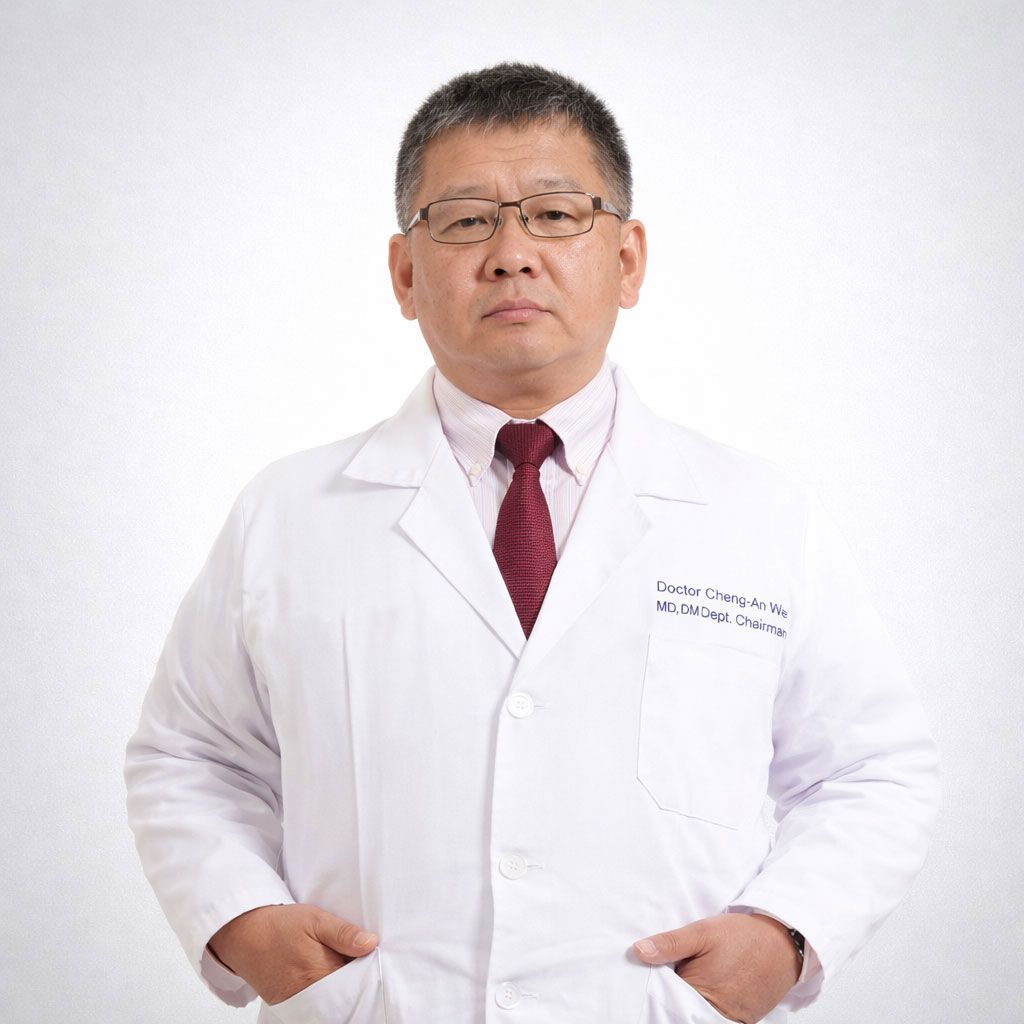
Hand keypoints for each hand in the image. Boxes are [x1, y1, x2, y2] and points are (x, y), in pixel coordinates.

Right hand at [207, 903, 378, 1004]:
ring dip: (340, 989)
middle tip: (358, 963)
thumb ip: (344, 934)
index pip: (356, 982)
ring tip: (341, 968)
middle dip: (355, 982)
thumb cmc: (281, 925)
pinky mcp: (288, 1007)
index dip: (367, 971)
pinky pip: (315, 1006)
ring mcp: (297, 1004)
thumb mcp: (315, 919)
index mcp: (320, 972)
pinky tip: (327, 979)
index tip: (373, 959)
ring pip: (330, 1002)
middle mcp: (309, 994)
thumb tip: (371, 944)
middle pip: (344, 995)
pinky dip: (324, 996)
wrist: (244, 935)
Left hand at [632, 913, 800, 1023]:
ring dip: (692, 1003)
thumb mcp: (703, 931)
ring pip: (699, 1015)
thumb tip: (638, 951)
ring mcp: (730, 1020)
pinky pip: (718, 1019)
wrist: (783, 944)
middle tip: (680, 974)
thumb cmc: (742, 936)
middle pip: (682, 1010)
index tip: (656, 975)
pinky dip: (710, 1008)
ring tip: (697, 980)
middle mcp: (714, 1012)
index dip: (659, 986)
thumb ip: (671, 943)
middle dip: (675, 996)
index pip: (666, 997)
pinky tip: (710, 991)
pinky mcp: (743, 1022)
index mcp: (699, 990)